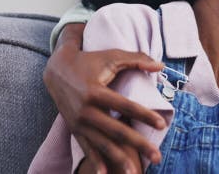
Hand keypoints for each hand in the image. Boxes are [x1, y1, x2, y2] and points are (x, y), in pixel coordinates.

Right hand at [43, 23, 165, 172]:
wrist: (56, 70)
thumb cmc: (89, 60)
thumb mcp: (111, 57)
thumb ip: (136, 59)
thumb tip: (161, 66)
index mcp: (95, 92)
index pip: (125, 106)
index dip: (144, 115)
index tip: (162, 124)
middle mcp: (85, 110)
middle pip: (116, 131)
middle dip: (138, 144)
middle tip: (157, 156)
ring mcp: (78, 122)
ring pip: (102, 144)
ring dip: (119, 159)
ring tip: (134, 172)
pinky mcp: (74, 129)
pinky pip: (87, 147)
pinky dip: (95, 161)